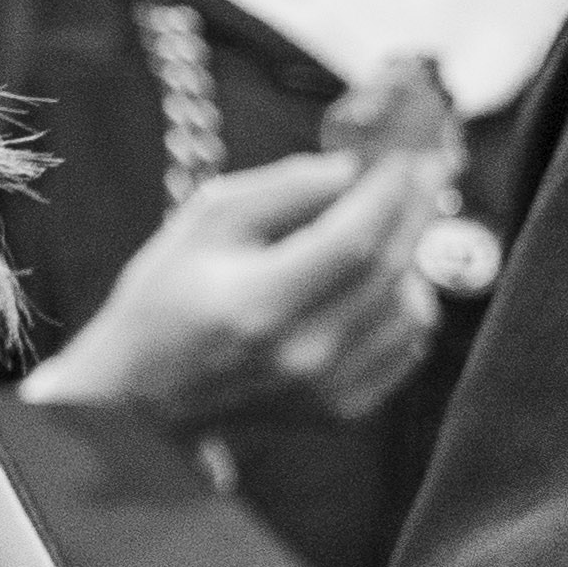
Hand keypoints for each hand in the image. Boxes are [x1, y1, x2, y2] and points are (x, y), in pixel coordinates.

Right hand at [17, 145, 444, 431]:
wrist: (142, 396)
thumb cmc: (164, 298)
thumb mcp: (201, 222)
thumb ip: (280, 188)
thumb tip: (353, 170)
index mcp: (258, 303)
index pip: (354, 240)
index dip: (390, 192)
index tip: (408, 154)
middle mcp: (301, 354)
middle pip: (391, 271)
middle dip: (416, 210)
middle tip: (426, 171)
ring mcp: (326, 390)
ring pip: (411, 311)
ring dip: (409, 262)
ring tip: (384, 234)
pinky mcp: (342, 413)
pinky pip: (405, 348)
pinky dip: (402, 308)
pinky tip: (374, 286)